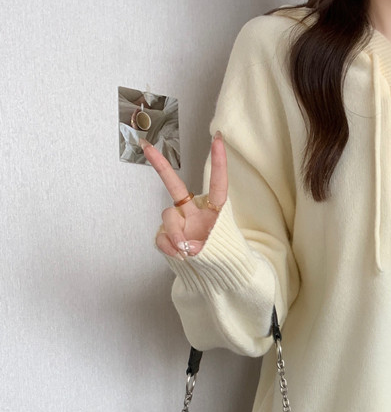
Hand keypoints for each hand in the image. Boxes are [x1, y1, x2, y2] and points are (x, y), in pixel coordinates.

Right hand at [142, 132, 227, 257]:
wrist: (214, 273)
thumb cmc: (222, 255)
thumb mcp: (220, 250)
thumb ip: (200, 244)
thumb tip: (182, 245)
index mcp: (214, 209)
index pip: (218, 183)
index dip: (219, 162)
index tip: (218, 138)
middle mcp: (194, 211)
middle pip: (175, 187)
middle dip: (160, 165)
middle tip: (147, 147)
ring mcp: (179, 222)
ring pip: (167, 216)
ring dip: (176, 234)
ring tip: (189, 250)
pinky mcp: (167, 236)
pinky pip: (161, 237)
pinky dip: (169, 248)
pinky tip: (180, 255)